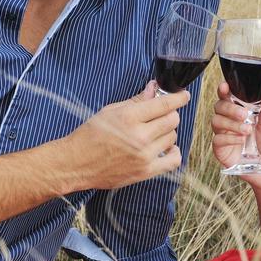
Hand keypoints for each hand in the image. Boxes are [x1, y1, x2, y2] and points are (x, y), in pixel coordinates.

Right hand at [63, 82, 188, 189]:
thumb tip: (154, 89)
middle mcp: (139, 136)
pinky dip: (173, 152)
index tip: (184, 96)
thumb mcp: (110, 110)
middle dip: (169, 114)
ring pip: (173, 137)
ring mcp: (144, 155)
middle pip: (172, 120)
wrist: (76, 163)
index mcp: (129, 117)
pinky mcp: (145, 172)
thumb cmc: (90, 135)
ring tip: (154, 132)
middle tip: (160, 115)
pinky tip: (165, 148)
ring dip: (167, 132)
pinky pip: (173, 161)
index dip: (178, 98)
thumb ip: (136, 101)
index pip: (164, 104)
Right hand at [210, 83, 260, 189]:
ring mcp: (225, 138)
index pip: (228, 98)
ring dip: (231, 124)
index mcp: (242, 114)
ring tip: (247, 130)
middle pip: (218, 108)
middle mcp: (231, 124)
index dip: (223, 90)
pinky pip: (216, 141)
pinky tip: (241, 141)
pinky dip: (228, 138)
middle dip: (230, 108)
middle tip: (244, 114)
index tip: (225, 86)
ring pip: (215, 122)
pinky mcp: (222, 153)